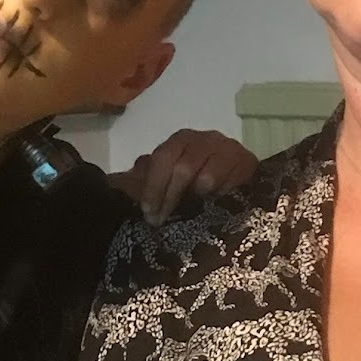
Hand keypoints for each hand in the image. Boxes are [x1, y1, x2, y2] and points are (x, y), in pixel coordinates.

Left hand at [108, 129, 258, 225]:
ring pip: (205, 177)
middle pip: (182, 167)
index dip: (154, 186)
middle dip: (169, 197)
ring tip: (191, 213)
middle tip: (161, 221)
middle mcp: (203, 139)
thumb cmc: (199, 179)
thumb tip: (114, 184)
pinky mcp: (246, 161)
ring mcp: (226, 148)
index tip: (148, 212)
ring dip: (195, 198)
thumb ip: (145, 180)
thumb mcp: (169, 179)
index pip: (162, 158)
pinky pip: (229, 183)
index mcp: (180, 141)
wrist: (241, 176)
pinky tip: (215, 203)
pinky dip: (219, 196)